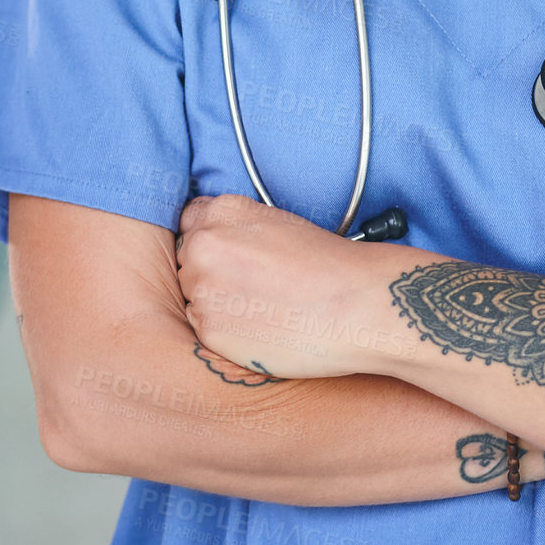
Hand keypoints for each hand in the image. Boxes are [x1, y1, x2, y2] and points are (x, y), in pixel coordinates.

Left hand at [175, 194, 403, 381]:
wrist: (356, 305)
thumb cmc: (328, 265)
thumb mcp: (278, 222)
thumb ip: (238, 228)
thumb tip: (219, 243)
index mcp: (222, 212)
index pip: (191, 221)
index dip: (212, 241)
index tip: (230, 256)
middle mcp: (203, 246)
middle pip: (189, 261)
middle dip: (212, 273)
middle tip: (254, 287)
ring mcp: (202, 288)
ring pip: (194, 296)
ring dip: (217, 303)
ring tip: (263, 309)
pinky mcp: (209, 329)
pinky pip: (204, 329)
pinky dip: (226, 331)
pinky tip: (261, 327)